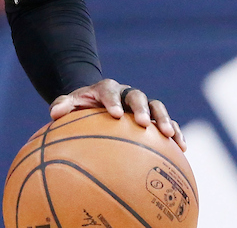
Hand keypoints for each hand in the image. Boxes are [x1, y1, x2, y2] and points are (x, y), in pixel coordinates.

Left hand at [50, 79, 185, 150]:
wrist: (98, 100)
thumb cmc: (83, 106)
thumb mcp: (71, 103)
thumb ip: (63, 105)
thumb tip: (54, 114)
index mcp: (107, 89)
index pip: (110, 91)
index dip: (113, 101)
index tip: (115, 114)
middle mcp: (127, 94)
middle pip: (138, 96)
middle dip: (142, 109)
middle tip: (144, 123)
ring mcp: (142, 104)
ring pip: (156, 106)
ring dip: (164, 119)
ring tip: (169, 136)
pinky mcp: (153, 116)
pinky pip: (167, 122)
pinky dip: (176, 132)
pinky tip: (182, 148)